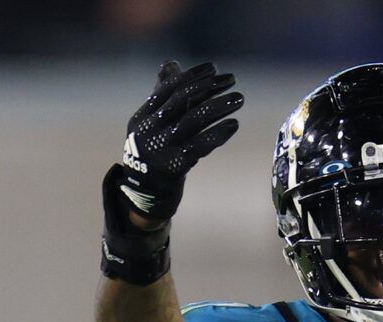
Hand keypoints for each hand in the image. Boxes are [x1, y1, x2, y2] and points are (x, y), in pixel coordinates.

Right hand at [108, 60, 242, 226]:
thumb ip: (164, 96)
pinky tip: (234, 124)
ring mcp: (161, 148)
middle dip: (207, 88)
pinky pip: (199, 146)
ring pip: (192, 121)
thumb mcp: (153, 125)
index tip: (213, 68)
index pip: (168, 89)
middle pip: (181, 101)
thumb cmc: (155, 154)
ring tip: (239, 98)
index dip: (191, 77)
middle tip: (232, 79)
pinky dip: (218, 134)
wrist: (144, 196)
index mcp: (143, 116)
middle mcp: (150, 129)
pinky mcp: (174, 166)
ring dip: (218, 107)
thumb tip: (171, 65)